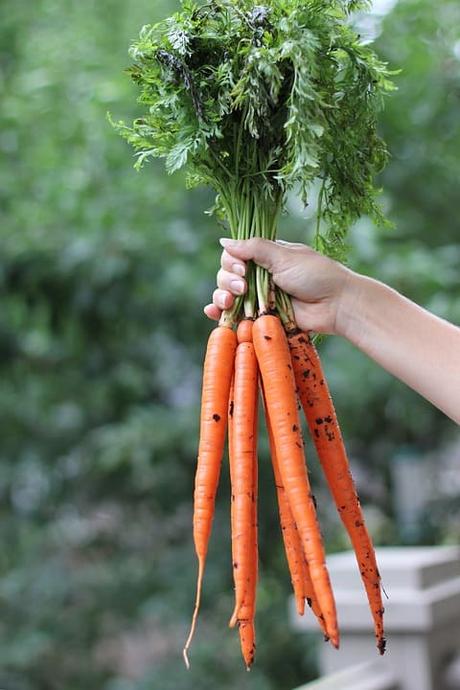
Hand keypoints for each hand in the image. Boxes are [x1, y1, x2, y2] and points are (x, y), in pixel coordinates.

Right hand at [204, 238, 355, 334]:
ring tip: (232, 301)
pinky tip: (213, 312)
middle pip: (227, 275)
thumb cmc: (316, 276)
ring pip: (227, 294)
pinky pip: (235, 316)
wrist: (337, 305)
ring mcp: (260, 298)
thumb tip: (224, 240)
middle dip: (228, 280)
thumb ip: (254, 248)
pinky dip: (220, 313)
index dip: (232, 262)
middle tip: (244, 286)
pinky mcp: (262, 318)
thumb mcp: (284, 256)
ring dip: (222, 295)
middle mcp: (260, 276)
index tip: (243, 269)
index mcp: (266, 257)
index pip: (234, 255)